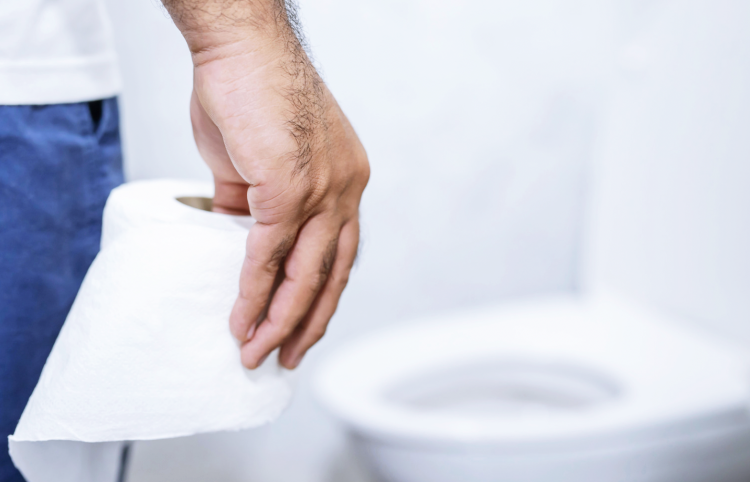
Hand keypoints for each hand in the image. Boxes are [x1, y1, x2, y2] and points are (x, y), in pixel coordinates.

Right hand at [173, 1, 369, 368]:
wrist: (240, 48)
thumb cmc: (248, 93)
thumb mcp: (257, 161)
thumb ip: (252, 202)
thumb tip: (235, 232)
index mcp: (346, 184)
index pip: (341, 253)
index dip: (322, 295)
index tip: (303, 323)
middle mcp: (345, 192)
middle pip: (333, 275)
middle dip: (310, 323)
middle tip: (289, 357)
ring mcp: (323, 192)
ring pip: (306, 275)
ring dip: (281, 321)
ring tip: (258, 354)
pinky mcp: (290, 189)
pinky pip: (269, 256)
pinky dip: (253, 293)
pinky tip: (241, 322)